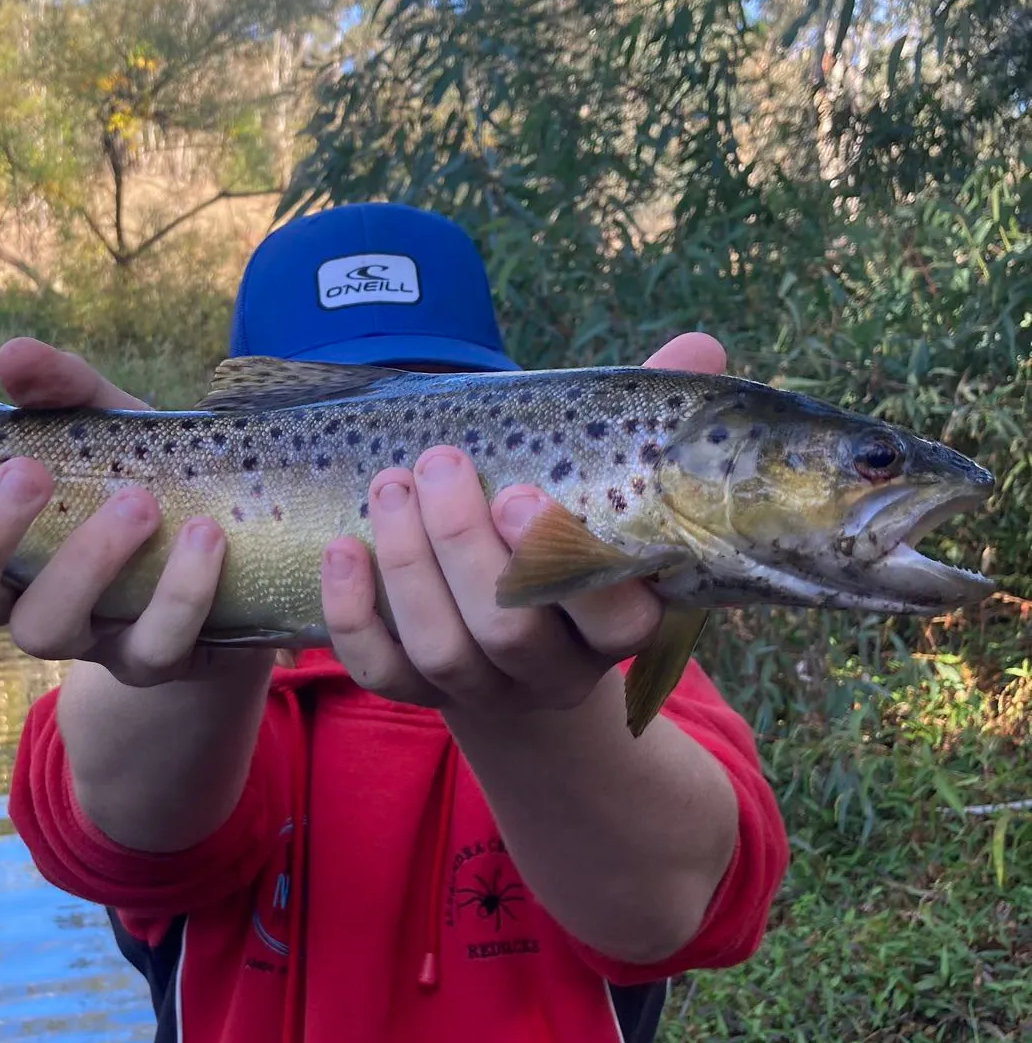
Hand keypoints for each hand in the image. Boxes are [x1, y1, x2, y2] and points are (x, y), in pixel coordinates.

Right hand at [0, 337, 244, 685]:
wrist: (246, 557)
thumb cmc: (150, 476)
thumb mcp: (106, 423)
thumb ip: (61, 390)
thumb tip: (10, 356)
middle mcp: (18, 596)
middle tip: (25, 471)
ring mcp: (83, 638)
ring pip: (45, 631)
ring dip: (87, 561)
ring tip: (140, 502)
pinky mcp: (154, 660)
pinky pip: (155, 645)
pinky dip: (180, 591)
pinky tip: (205, 538)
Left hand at [318, 332, 727, 715]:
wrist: (523, 632)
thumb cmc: (570, 535)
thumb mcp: (612, 486)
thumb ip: (648, 426)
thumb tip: (699, 346)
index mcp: (617, 623)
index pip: (612, 620)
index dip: (562, 561)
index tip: (521, 492)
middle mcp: (552, 671)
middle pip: (509, 631)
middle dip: (464, 545)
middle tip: (440, 464)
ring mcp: (482, 689)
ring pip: (442, 651)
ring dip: (409, 565)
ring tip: (390, 484)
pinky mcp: (420, 696)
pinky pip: (380, 673)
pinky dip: (354, 614)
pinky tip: (343, 548)